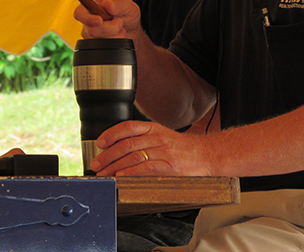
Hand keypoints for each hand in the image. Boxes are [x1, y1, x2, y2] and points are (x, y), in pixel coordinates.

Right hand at [74, 0, 140, 38]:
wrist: (132, 27)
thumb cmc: (126, 12)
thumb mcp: (126, 4)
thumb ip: (118, 4)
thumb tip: (107, 4)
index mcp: (91, 6)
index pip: (79, 13)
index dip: (87, 18)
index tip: (100, 20)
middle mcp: (88, 20)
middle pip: (90, 30)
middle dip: (110, 28)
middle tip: (119, 22)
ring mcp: (91, 34)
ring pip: (98, 40)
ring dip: (114, 35)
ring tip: (120, 28)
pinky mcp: (96, 44)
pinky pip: (104, 47)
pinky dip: (115, 42)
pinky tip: (118, 35)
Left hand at [89, 121, 212, 176]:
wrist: (207, 154)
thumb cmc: (183, 148)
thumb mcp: (162, 135)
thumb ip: (144, 138)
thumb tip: (120, 147)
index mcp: (154, 128)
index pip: (127, 127)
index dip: (111, 134)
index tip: (99, 143)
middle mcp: (157, 138)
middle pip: (126, 145)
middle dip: (107, 156)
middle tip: (96, 165)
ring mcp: (163, 152)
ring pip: (133, 157)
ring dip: (114, 167)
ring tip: (104, 174)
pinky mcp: (169, 167)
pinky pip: (146, 168)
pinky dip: (131, 172)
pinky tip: (121, 176)